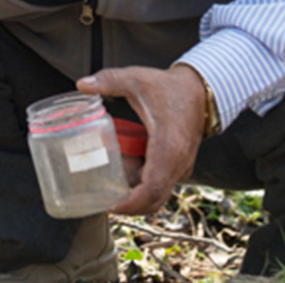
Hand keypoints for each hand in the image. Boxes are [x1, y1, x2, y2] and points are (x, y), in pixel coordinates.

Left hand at [77, 65, 209, 214]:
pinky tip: (127, 172)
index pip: (152, 188)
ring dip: (136, 195)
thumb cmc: (172, 88)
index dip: (131, 203)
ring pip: (158, 195)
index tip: (112, 205)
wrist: (201, 91)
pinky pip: (162, 185)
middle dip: (129, 205)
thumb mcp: (138, 80)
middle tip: (104, 200)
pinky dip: (144, 186)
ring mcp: (181, 167)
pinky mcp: (179, 166)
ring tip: (112, 184)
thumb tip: (83, 85)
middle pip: (154, 200)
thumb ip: (110, 80)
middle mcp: (178, 163)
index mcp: (169, 147)